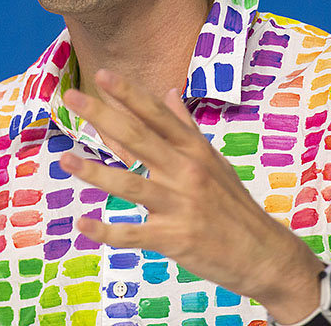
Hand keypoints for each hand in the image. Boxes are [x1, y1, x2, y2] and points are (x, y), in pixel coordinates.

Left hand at [59, 70, 321, 322]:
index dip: (129, 94)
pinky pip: (133, 234)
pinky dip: (106, 231)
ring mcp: (180, 205)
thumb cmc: (234, 204)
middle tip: (72, 97)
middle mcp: (186, 172)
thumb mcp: (214, 160)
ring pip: (130, 185)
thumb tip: (169, 92)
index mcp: (194, 150)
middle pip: (138, 138)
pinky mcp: (175, 239)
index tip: (102, 74)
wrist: (265, 255)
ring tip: (65, 160)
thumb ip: (186, 127)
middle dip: (102, 116)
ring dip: (95, 172)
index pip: (156, 115)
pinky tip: (82, 224)